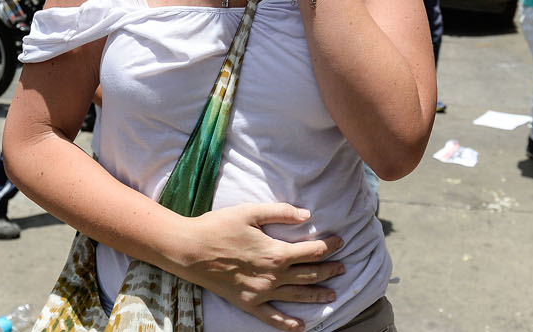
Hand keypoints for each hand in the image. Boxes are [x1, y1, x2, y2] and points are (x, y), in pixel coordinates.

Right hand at [179, 203, 343, 331]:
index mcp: (276, 252)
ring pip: (298, 296)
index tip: (341, 242)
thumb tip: (307, 214)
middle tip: (342, 267)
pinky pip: (273, 318)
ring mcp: (262, 293)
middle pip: (310, 274)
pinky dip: (289, 325)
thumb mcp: (250, 212)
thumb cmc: (219, 226)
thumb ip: (280, 212)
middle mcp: (273, 276)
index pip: (312, 251)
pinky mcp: (249, 303)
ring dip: (318, 295)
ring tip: (333, 294)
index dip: (330, 246)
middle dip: (329, 270)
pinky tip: (302, 327)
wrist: (190, 250)